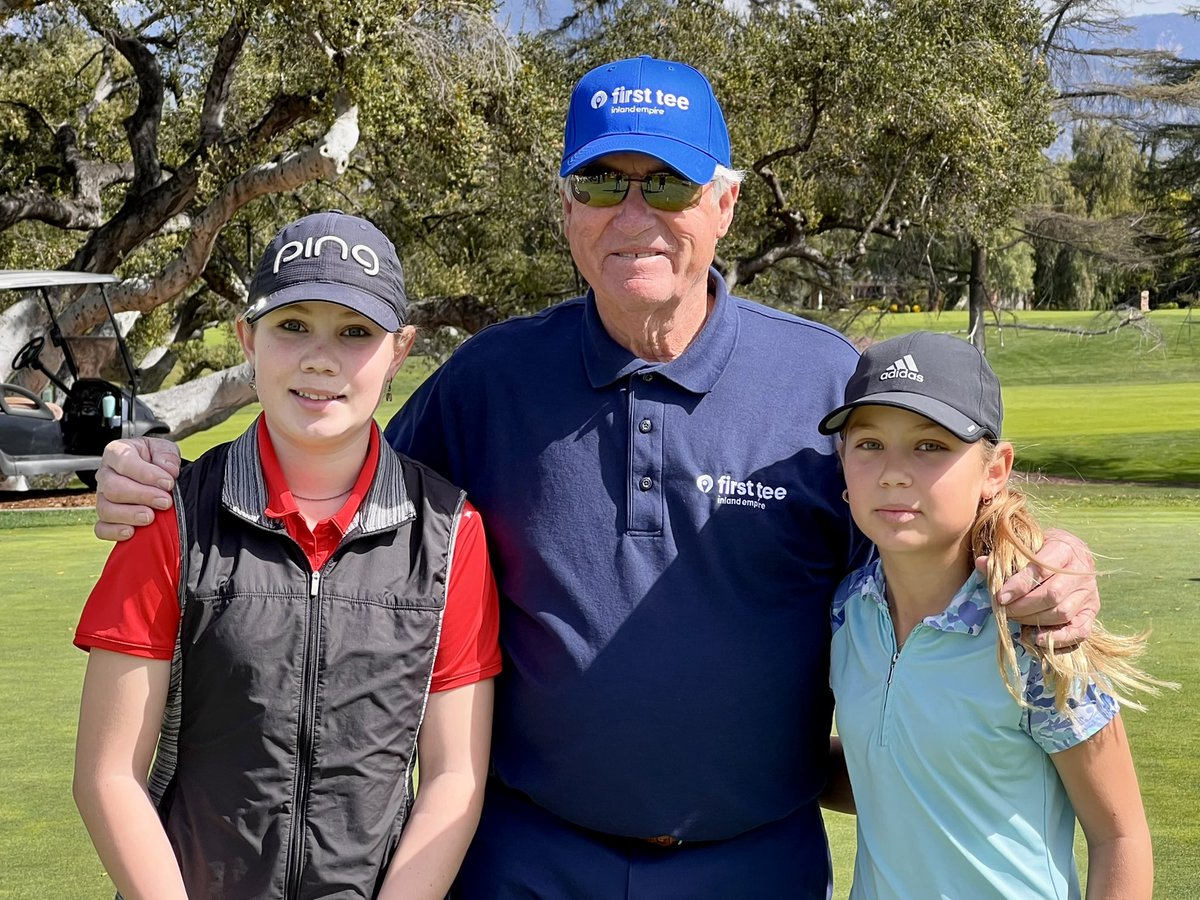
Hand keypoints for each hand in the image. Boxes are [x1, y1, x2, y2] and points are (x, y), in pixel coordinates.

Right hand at [93, 437, 180, 541]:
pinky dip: (114, 532)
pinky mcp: (105, 516)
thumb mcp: (164, 448)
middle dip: (142, 496)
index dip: (147, 474)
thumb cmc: (155, 459)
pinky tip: (131, 532)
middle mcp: (105, 474)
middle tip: (165, 502)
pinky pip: (101, 528)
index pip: (124, 462)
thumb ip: (166, 455)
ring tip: (150, 517)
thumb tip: (169, 470)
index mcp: (117, 453)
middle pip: (112, 488)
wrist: (154, 472)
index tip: (168, 483)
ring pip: (105, 509)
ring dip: (130, 515)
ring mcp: (102, 497)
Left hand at [977, 528, 1098, 647]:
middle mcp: (1082, 571)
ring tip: (1015, 618)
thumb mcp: (1024, 546)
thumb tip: (981, 564)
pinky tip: (1036, 638)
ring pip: (1063, 613)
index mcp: (1064, 548)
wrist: (1071, 553)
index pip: (1041, 570)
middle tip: (1004, 610)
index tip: (1000, 596)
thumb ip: (1004, 557)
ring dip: (1034, 620)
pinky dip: (1058, 638)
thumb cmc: (1042, 549)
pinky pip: (1080, 631)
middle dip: (1023, 606)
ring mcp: (1089, 592)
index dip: (1018, 586)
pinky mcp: (1092, 611)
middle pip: (1052, 595)